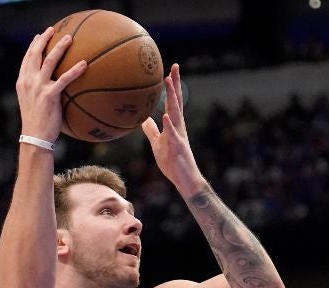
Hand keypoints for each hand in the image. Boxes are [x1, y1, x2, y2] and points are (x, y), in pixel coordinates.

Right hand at [15, 27, 86, 141]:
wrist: (35, 137)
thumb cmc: (36, 124)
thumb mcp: (31, 104)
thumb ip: (36, 92)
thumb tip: (49, 88)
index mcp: (22, 82)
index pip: (26, 59)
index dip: (33, 46)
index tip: (38, 36)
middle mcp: (28, 81)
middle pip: (35, 54)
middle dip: (43, 39)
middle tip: (52, 30)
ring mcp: (38, 87)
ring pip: (50, 60)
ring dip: (60, 47)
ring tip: (70, 38)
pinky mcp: (50, 95)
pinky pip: (65, 78)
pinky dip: (75, 70)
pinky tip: (84, 63)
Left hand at [142, 64, 203, 189]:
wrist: (184, 179)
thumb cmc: (172, 162)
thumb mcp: (158, 143)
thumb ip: (151, 130)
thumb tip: (143, 119)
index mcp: (174, 125)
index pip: (173, 102)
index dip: (172, 87)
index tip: (169, 71)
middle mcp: (178, 127)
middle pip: (177, 102)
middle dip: (175, 84)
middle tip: (174, 67)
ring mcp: (179, 136)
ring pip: (176, 113)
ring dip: (172, 97)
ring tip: (168, 82)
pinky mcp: (177, 147)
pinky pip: (173, 135)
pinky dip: (169, 125)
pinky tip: (165, 116)